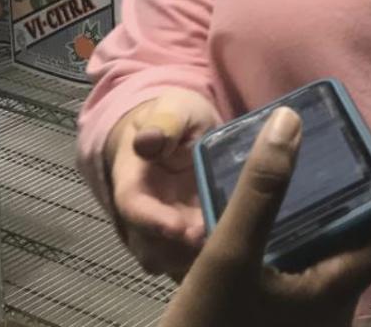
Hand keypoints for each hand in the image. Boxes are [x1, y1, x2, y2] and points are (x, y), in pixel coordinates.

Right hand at [107, 88, 219, 279]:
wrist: (180, 131)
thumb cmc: (175, 118)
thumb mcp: (174, 111)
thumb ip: (165, 124)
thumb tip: (147, 141)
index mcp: (133, 181)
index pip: (133, 208)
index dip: (153, 221)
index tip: (179, 228)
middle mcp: (142, 215)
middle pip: (150, 245)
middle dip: (179, 248)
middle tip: (213, 240)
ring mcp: (163, 230)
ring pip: (170, 259)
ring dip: (196, 256)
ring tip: (228, 243)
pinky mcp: (185, 238)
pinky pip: (191, 258)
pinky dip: (209, 258)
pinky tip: (237, 247)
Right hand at [159, 111, 370, 326]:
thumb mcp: (227, 258)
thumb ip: (261, 190)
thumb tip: (290, 121)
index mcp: (344, 284)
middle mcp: (343, 298)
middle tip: (358, 133)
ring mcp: (321, 307)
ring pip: (356, 240)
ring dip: (351, 195)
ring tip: (326, 154)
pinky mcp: (297, 310)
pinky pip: (326, 253)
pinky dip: (322, 218)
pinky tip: (289, 200)